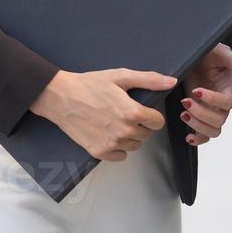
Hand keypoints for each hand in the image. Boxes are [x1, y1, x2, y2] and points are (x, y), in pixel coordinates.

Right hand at [28, 68, 173, 161]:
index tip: (141, 109)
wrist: (61, 97)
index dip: (151, 115)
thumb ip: (149, 79)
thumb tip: (170, 82)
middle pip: (146, 134)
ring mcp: (111, 144)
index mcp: (131, 112)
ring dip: (130, 136)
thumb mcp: (120, 76)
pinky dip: (118, 148)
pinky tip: (108, 133)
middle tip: (124, 113)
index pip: (157, 122)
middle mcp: (124, 131)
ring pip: (134, 146)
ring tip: (115, 121)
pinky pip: (120, 156)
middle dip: (140, 124)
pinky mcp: (99, 152)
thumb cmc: (89, 84)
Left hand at [180, 43, 231, 146]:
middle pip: (219, 119)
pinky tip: (188, 136)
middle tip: (186, 101)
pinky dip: (197, 139)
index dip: (212, 99)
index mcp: (230, 88)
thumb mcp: (218, 52)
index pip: (226, 102)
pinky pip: (205, 136)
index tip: (196, 90)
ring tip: (184, 114)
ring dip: (198, 125)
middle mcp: (223, 103)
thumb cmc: (208, 54)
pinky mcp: (203, 117)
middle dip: (201, 112)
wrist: (195, 60)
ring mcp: (213, 112)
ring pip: (213, 130)